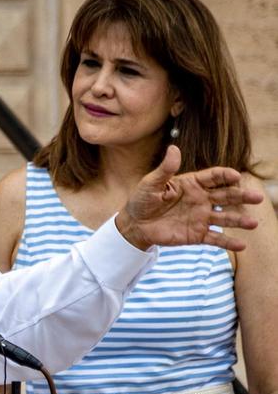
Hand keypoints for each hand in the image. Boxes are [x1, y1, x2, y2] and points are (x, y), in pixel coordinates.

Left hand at [116, 145, 263, 250]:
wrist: (135, 224)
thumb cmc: (142, 200)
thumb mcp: (151, 183)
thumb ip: (165, 169)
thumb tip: (173, 148)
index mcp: (192, 184)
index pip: (214, 177)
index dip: (225, 175)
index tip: (235, 176)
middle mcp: (201, 200)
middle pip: (226, 196)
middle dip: (242, 196)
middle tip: (257, 197)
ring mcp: (201, 217)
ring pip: (225, 218)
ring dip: (239, 220)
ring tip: (253, 223)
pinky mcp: (197, 234)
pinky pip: (215, 238)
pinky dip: (228, 242)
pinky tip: (241, 245)